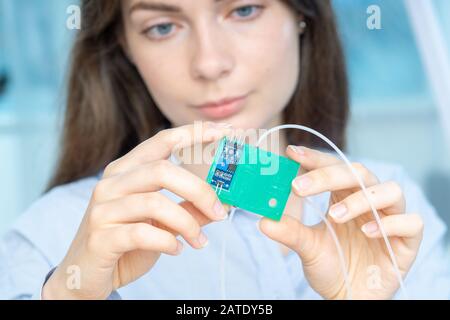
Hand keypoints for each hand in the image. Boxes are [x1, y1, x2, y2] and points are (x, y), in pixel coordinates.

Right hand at [43, 122, 231, 299]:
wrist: (86, 275)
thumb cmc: (127, 243)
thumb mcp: (162, 223)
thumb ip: (189, 209)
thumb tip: (225, 201)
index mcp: (126, 170)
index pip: (162, 141)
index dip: (194, 133)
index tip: (225, 131)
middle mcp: (111, 182)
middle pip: (162, 170)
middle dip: (199, 190)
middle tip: (221, 211)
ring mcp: (102, 208)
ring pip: (155, 203)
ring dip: (188, 224)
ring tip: (199, 241)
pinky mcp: (100, 237)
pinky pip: (142, 233)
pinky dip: (167, 242)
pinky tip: (176, 249)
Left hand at [259, 146, 423, 299]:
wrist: (349, 297)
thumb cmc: (332, 266)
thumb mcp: (307, 248)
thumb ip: (290, 232)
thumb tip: (264, 220)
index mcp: (346, 196)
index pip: (334, 167)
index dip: (315, 159)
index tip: (292, 152)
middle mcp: (369, 202)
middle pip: (359, 173)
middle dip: (328, 176)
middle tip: (298, 188)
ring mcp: (390, 219)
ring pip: (389, 191)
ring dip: (360, 199)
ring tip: (333, 215)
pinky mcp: (406, 242)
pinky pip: (411, 223)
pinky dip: (390, 224)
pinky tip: (367, 232)